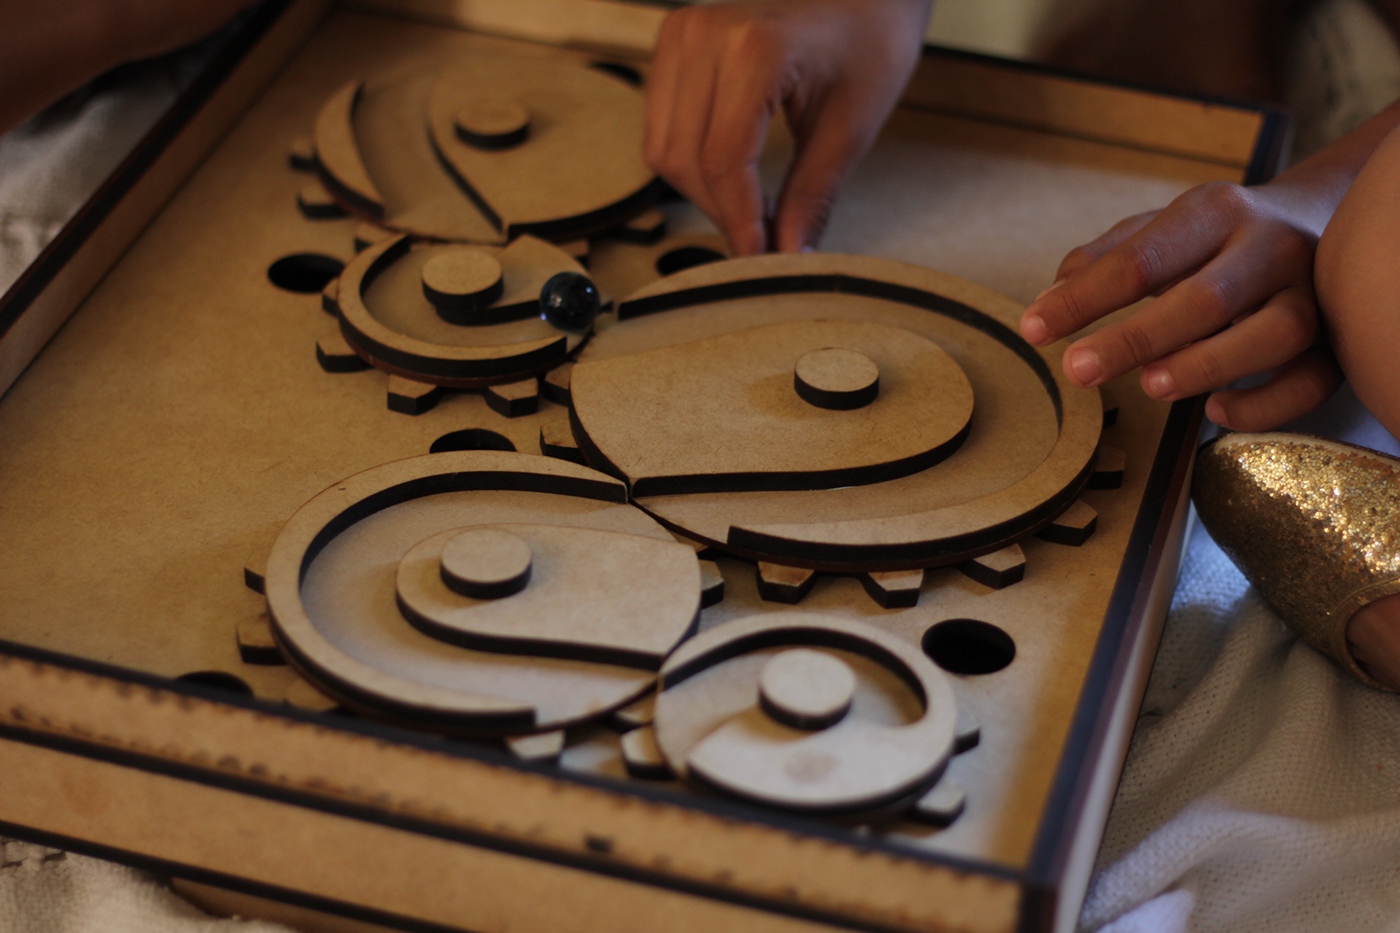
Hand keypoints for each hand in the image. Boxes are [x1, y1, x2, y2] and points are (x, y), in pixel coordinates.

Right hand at [644, 0, 930, 255]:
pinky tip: (731, 178)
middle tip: (763, 243)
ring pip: (663, 150)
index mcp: (755, 48)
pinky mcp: (673, 43)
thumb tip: (786, 258)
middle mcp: (705, 34)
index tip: (759, 260)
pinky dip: (690, 164)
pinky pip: (661, 127)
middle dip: (721, 212)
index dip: (739, 221)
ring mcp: (682, 33)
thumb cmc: (870, 40)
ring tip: (749, 211)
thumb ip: (813, 196)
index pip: (724, 160)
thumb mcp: (851, 126)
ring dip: (702, 193)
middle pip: (685, 160)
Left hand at [1019, 181, 1341, 430]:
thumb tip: (1046, 301)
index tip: (1033, 328)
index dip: (1083, 298)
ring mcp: (1310, 295)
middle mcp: (1270, 248)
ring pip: (1274, 335)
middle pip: (1207, 297)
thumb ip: (1102, 260)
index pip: (1142, 258)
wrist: (1327, 220)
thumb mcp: (1160, 229)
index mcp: (1216, 213)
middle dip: (1135, 338)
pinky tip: (1215, 410)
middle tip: (1076, 369)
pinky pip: (1310, 382)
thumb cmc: (1217, 238)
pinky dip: (1264, 405)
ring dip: (1206, 365)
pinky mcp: (1335, 343)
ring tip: (1150, 386)